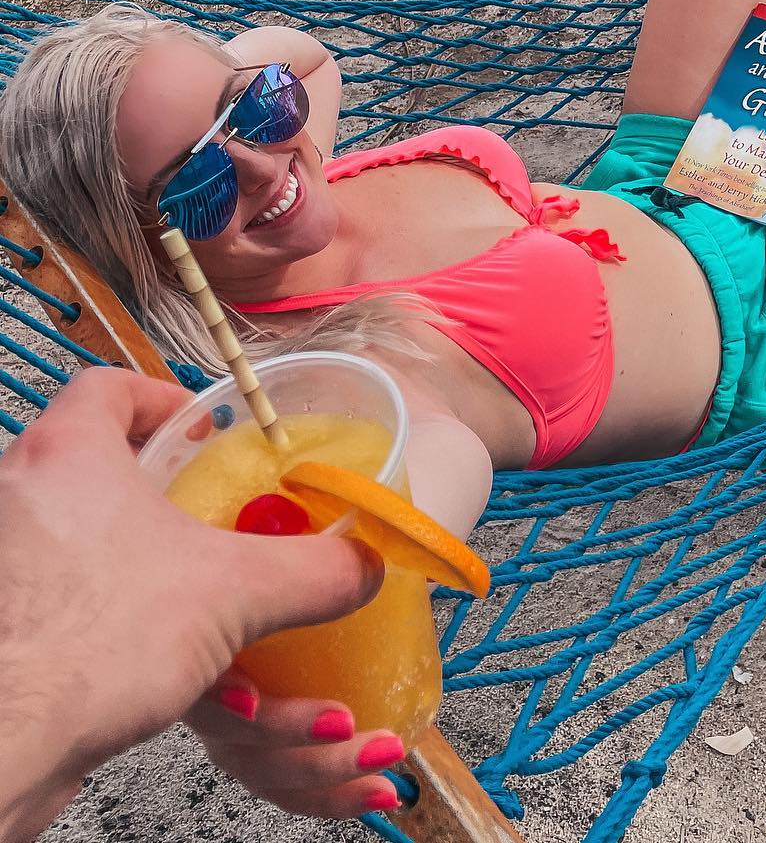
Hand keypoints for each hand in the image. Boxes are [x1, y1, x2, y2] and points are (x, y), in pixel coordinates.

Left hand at [0, 370, 382, 842]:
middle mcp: (15, 492)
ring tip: (175, 575)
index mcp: (67, 451)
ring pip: (64, 525)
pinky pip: (46, 586)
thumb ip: (313, 571)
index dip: (160, 400)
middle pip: (85, 455)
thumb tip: (363, 566)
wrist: (2, 744)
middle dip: (147, 479)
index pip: (107, 386)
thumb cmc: (89, 645)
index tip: (201, 430)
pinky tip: (132, 636)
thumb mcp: (234, 594)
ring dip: (119, 542)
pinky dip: (90, 598)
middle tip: (200, 503)